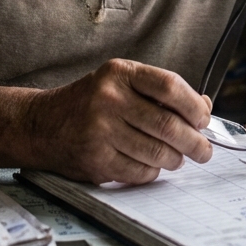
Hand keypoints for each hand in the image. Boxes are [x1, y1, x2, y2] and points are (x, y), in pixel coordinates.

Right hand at [23, 58, 212, 184]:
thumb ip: (161, 91)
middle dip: (194, 142)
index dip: (194, 106)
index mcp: (120, 73)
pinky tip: (151, 165)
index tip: (203, 120)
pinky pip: (140, 172)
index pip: (170, 86)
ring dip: (175, 160)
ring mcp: (100, 131)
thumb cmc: (90, 102)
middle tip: (203, 151)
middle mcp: (109, 99)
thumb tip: (203, 107)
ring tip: (177, 158)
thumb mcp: (122, 83)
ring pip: (157, 152)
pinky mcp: (96, 160)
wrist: (42, 125)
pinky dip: (152, 172)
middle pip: (168, 124)